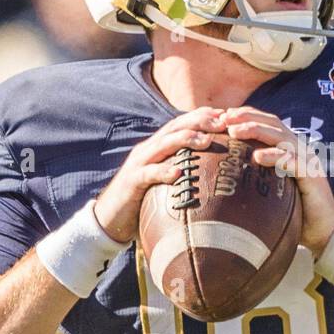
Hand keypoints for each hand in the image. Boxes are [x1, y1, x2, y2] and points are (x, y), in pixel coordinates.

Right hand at [93, 108, 224, 241]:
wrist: (109, 218)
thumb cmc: (143, 200)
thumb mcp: (164, 180)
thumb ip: (182, 170)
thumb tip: (212, 172)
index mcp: (157, 147)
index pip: (181, 124)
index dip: (201, 116)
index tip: (224, 114)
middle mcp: (148, 150)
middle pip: (175, 128)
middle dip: (199, 122)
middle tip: (222, 122)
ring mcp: (139, 164)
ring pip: (164, 145)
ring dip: (185, 140)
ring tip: (206, 140)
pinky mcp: (132, 182)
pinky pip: (149, 174)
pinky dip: (164, 171)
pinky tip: (179, 172)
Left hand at [221, 106, 333, 256]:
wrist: (324, 229)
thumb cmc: (295, 210)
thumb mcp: (271, 188)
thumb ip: (255, 176)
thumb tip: (224, 172)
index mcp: (289, 148)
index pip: (267, 123)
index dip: (246, 115)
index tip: (222, 116)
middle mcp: (298, 149)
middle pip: (273, 123)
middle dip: (247, 117)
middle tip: (225, 118)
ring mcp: (307, 160)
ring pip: (281, 137)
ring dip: (257, 131)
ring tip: (235, 132)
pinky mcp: (312, 175)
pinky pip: (293, 161)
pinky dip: (275, 156)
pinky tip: (258, 156)